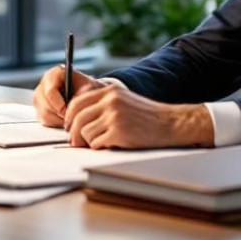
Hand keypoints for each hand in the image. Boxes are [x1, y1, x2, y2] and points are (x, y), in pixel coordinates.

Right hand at [32, 66, 102, 127]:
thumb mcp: (88, 89)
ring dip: (58, 120)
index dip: (60, 105)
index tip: (70, 113)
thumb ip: (80, 95)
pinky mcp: (39, 108)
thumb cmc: (88, 90)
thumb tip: (71, 106)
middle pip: (45, 105)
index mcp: (54, 74)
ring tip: (71, 118)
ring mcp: (39, 97)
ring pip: (44, 114)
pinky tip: (65, 118)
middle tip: (72, 118)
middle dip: (60, 115)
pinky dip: (55, 122)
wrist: (87, 95)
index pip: (50, 92)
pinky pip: (44, 120)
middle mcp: (43, 84)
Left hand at [63, 84, 213, 148]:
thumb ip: (103, 104)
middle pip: (77, 119)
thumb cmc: (148, 116)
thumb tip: (78, 119)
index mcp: (109, 91)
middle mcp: (110, 101)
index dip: (69, 117)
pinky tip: (112, 144)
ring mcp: (114, 116)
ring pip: (85, 133)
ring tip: (102, 142)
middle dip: (74, 134)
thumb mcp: (124, 100)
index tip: (70, 127)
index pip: (77, 102)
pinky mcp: (118, 132)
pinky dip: (100, 147)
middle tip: (77, 142)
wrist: (171, 123)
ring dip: (90, 142)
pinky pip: (96, 144)